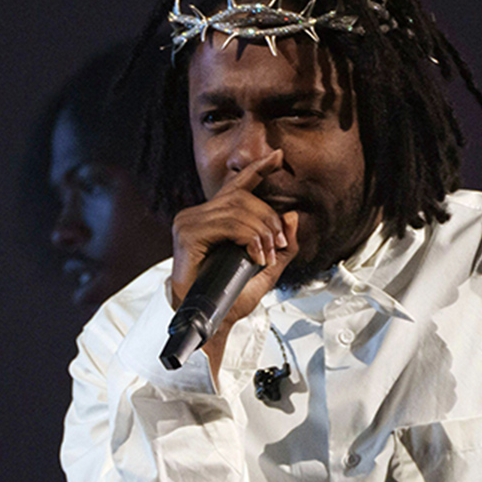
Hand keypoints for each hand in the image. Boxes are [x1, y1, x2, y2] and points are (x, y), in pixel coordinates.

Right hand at [167, 150, 301, 375]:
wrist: (212, 324)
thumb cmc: (230, 300)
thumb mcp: (266, 271)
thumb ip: (282, 247)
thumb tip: (293, 216)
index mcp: (211, 220)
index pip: (236, 187)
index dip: (257, 170)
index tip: (278, 157)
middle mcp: (196, 216)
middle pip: (241, 197)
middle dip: (267, 218)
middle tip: (279, 242)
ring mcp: (188, 223)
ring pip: (237, 208)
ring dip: (260, 230)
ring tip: (266, 254)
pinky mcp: (187, 235)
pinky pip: (227, 222)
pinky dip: (247, 236)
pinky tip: (254, 254)